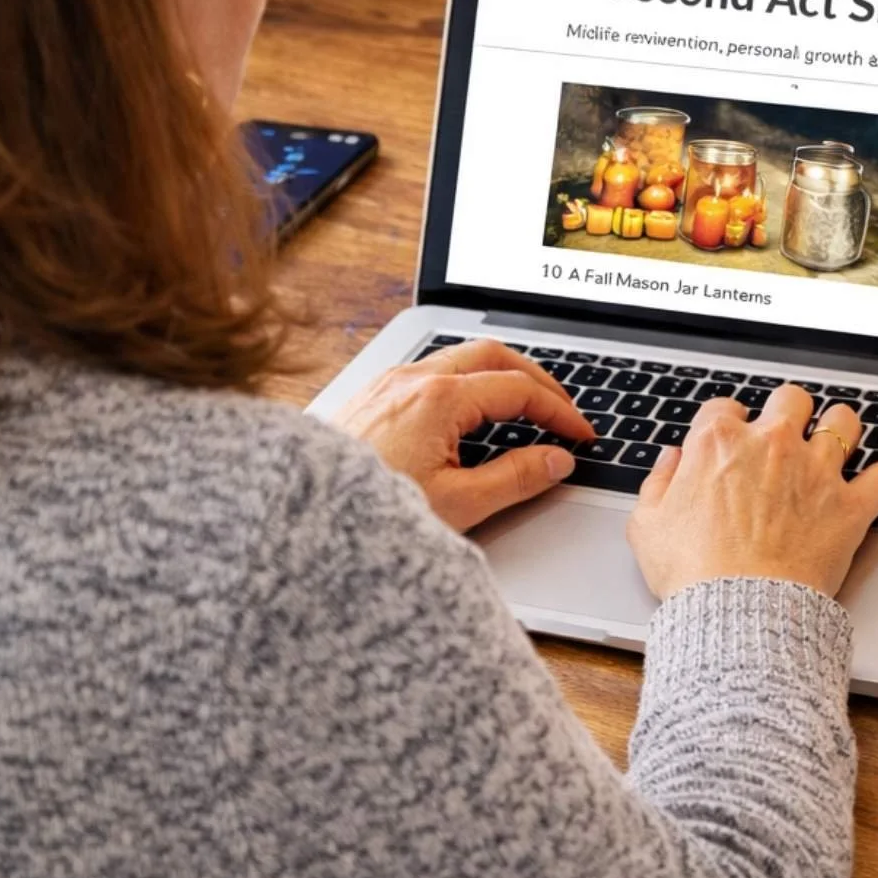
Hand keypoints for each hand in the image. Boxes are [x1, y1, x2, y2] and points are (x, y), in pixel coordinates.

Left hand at [333, 339, 593, 531]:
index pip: (518, 389)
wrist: (298, 522)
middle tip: (561, 409)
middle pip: (492, 355)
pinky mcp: (370, 398)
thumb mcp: (458, 504)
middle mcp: (411, 380)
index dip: (558, 410)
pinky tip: (469, 415)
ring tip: (523, 409)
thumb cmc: (365, 515)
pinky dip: (465, 384)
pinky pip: (429, 373)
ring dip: (498, 377)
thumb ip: (516, 478)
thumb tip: (555, 460)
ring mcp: (387, 384)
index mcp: (439, 399)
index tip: (579, 435)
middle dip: (535, 379)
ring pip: (458, 359)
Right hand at [627, 385, 877, 598]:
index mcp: (718, 442)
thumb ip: (658, 483)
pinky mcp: (849, 506)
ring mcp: (815, 472)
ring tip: (835, 446)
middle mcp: (771, 444)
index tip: (730, 441)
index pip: (724, 407)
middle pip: (790, 399)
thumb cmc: (692, 573)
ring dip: (840, 430)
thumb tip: (671, 461)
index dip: (727, 423)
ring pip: (843, 422)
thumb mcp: (647, 526)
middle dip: (788, 413)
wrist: (737, 611)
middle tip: (785, 437)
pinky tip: (873, 486)